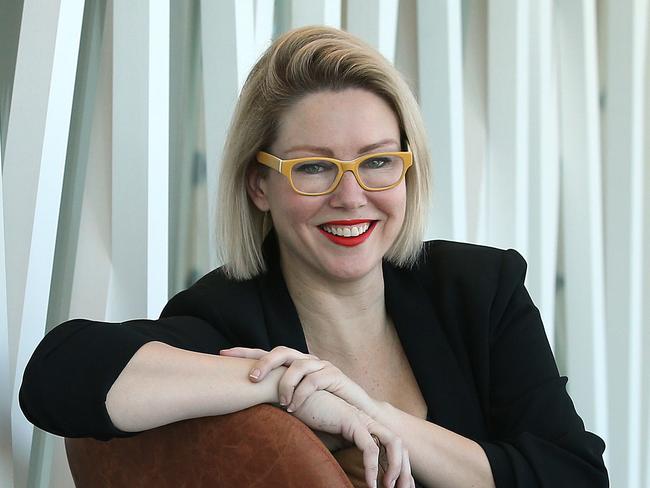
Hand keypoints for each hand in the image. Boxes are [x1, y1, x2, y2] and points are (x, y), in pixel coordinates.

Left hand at [220, 346, 378, 416]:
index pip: (265, 352)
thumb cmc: (322, 406)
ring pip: (297, 365)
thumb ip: (275, 395)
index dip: (245, 352)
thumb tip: (245, 401)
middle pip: (281, 351)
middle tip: (251, 379)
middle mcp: (305, 359)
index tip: (222, 353)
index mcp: (293, 363)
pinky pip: (314, 381)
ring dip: (286, 384)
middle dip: (264, 363)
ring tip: (281, 403)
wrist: (357, 410)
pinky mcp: (334, 375)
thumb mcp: (294, 399)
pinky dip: (302, 395)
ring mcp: (321, 365)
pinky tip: (294, 407)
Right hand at [291, 389, 414, 487]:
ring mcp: (362, 419)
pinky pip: (370, 447)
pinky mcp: (352, 420)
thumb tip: (346, 478)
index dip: (398, 468)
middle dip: (405, 471)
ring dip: (396, 468)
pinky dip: (373, 467)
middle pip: (399, 445)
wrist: (292, 400)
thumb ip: (343, 454)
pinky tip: (371, 483)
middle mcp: (368, 422)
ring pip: (393, 443)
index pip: (392, 447)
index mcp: (365, 427)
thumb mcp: (329, 442)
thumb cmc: (308, 420)